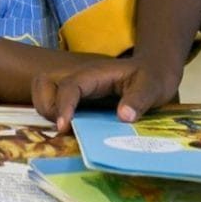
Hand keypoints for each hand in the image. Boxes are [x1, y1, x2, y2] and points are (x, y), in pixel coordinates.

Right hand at [32, 55, 181, 131]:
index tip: (64, 127)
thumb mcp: (153, 87)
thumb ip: (139, 100)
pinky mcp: (80, 97)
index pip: (71, 85)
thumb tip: (123, 116)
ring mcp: (78, 87)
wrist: (155, 71)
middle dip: (46, 105)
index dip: (63, 105)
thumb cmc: (154, 77)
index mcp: (96, 73)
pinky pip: (56, 101)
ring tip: (64, 129)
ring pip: (45, 90)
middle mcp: (81, 78)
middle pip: (45, 82)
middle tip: (63, 128)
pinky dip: (54, 113)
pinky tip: (69, 130)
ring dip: (46, 109)